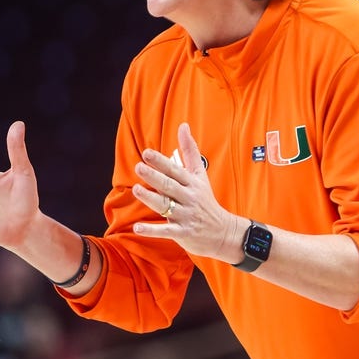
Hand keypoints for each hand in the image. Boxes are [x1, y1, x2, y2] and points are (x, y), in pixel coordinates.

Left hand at [132, 122, 238, 261]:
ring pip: (167, 206)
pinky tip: (137, 228)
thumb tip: (183, 125)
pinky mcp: (183, 233)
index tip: (147, 153)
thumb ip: (190, 151)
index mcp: (192, 183)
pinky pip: (165, 231)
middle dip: (155, 177)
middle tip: (139, 167)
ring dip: (151, 198)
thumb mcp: (200, 175)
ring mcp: (186, 215)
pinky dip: (151, 231)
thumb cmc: (206, 200)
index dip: (161, 162)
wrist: (223, 231)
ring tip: (135, 190)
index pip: (175, 170)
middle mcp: (189, 198)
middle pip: (170, 186)